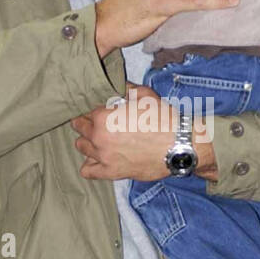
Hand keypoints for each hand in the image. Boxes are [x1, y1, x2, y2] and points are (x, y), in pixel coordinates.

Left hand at [71, 83, 216, 181]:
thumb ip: (125, 89)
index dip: (91, 107)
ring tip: (98, 139)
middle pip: (80, 128)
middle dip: (86, 122)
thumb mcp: (145, 95)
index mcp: (103, 117)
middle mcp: (98, 138)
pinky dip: (88, 164)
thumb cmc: (163, 119)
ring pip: (81, 147)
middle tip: (96, 121)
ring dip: (87, 141)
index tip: (98, 108)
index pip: (86, 110)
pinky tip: (97, 158)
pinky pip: (88, 171)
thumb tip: (115, 86)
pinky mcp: (112, 172)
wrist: (179, 146)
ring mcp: (103, 157)